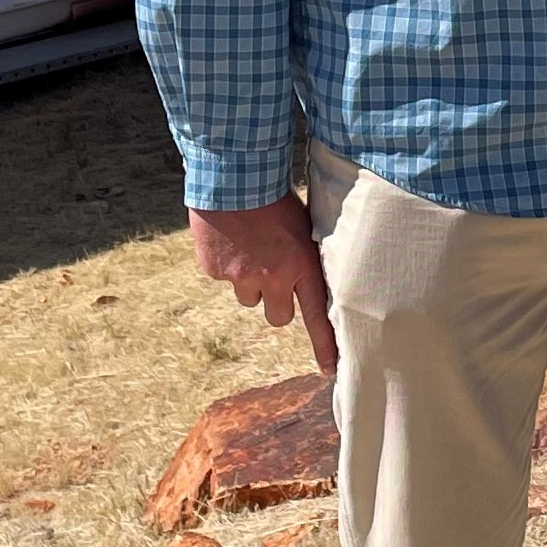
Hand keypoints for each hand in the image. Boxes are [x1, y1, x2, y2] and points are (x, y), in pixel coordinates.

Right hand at [192, 194, 337, 372]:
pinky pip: (223, 277)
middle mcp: (273, 277)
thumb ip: (306, 256)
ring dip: (251, 282)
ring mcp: (240, 276)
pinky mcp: (215, 270)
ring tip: (250, 247)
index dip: (325, 346)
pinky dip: (225, 263)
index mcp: (302, 264)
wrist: (232, 175)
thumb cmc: (275, 194)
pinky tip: (229, 238)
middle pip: (279, 317)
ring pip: (249, 299)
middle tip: (274, 275)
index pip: (318, 316)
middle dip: (277, 302)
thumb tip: (312, 277)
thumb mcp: (304, 223)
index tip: (331, 371)